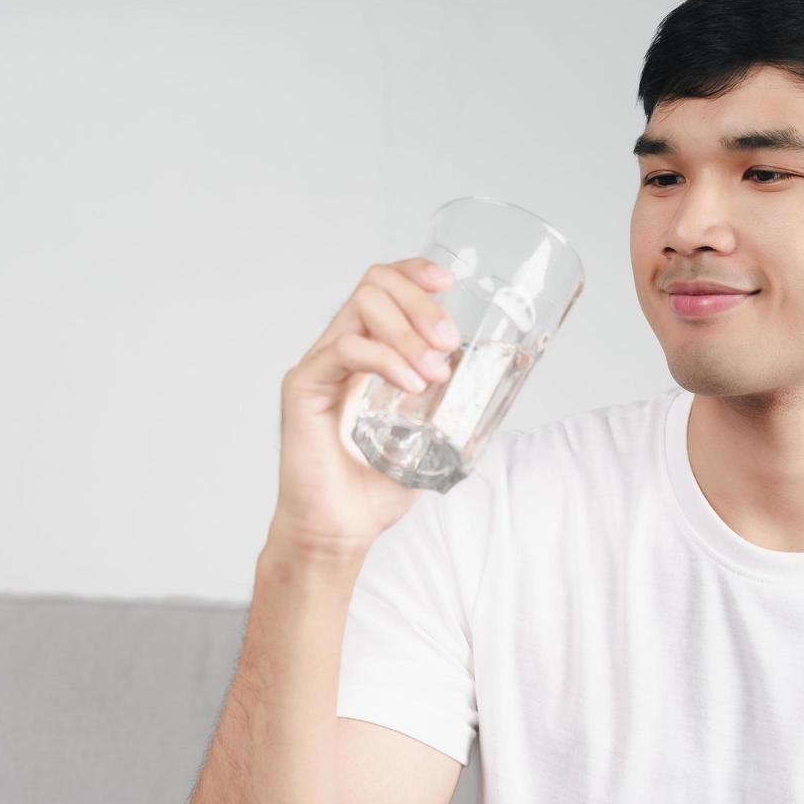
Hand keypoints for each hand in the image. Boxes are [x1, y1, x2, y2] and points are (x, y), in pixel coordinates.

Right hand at [269, 257, 461, 565]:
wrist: (340, 530)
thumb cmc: (377, 488)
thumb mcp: (431, 436)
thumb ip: (453, 404)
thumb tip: (501, 381)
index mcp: (364, 352)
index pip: (382, 287)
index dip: (414, 273)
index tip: (448, 282)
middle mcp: (338, 350)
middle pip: (374, 285)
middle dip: (421, 303)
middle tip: (450, 342)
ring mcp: (318, 365)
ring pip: (362, 307)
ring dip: (409, 332)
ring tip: (435, 372)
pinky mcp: (303, 386)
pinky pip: (346, 348)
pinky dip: (386, 360)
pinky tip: (413, 386)